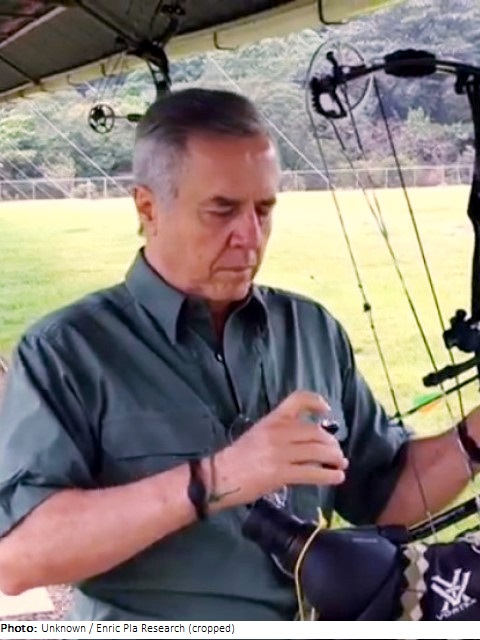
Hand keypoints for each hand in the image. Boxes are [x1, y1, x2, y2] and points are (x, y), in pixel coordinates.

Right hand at [211, 390, 348, 508]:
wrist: (220, 476)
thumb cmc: (239, 457)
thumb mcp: (259, 434)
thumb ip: (281, 432)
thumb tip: (309, 441)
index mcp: (272, 420)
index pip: (297, 400)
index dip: (315, 402)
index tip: (326, 411)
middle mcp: (278, 432)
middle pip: (315, 432)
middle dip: (331, 443)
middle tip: (337, 452)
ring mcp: (280, 453)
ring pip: (317, 451)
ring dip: (334, 458)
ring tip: (340, 464)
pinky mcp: (281, 473)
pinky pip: (312, 472)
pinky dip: (328, 475)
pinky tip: (336, 478)